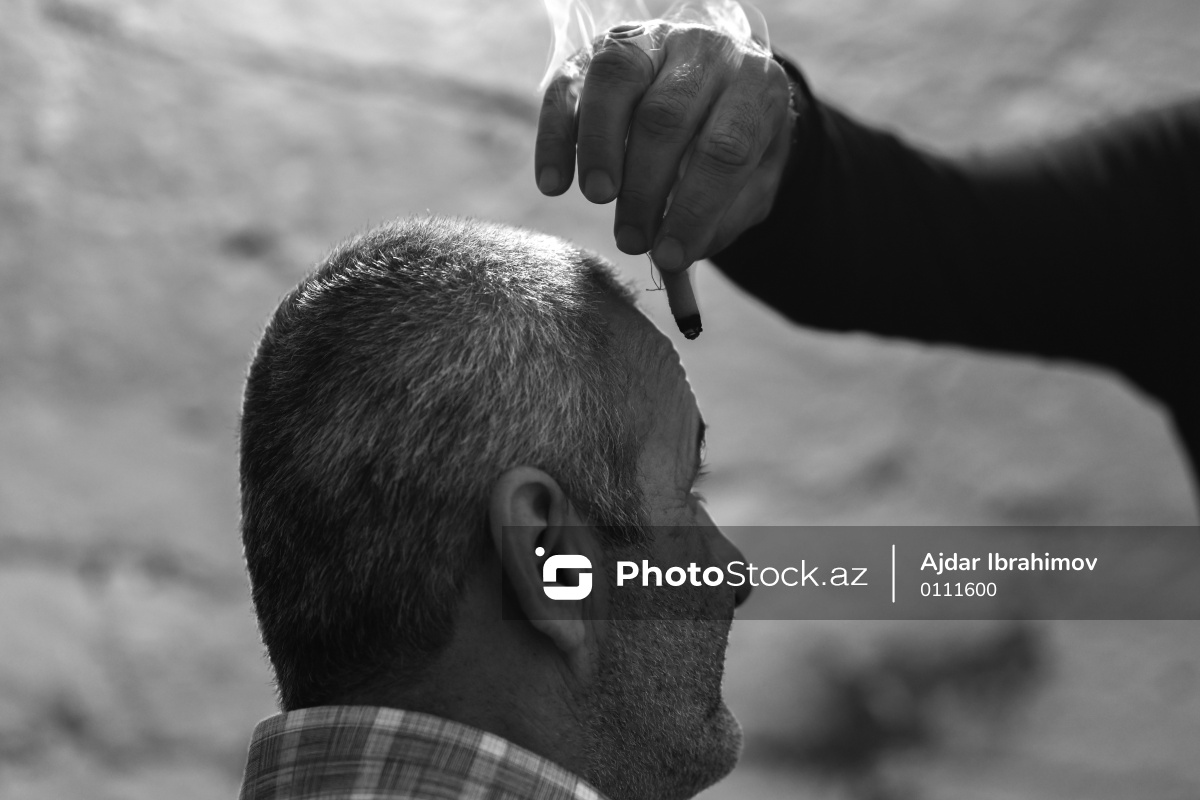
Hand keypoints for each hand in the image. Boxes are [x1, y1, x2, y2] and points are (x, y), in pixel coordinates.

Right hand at [535, 21, 795, 273]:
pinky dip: (555, 137)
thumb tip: (675, 257)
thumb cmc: (735, 145)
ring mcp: (651, 42)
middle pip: (667, 115)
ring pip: (616, 80)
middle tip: (631, 240)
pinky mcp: (600, 50)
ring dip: (600, 147)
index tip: (669, 256)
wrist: (723, 83)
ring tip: (599, 198)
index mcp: (755, 86)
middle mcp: (705, 50)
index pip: (726, 148)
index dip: (695, 209)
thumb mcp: (752, 183)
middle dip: (645, 187)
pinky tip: (553, 184)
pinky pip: (569, 87)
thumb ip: (724, 219)